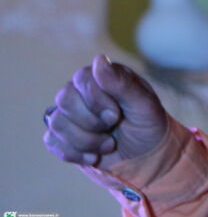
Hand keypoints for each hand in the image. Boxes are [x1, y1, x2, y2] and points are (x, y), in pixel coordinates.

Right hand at [43, 54, 168, 170]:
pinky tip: (95, 156)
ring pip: (57, 122)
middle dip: (92, 121)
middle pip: (65, 99)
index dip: (96, 101)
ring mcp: (70, 114)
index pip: (82, 78)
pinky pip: (51, 141)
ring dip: (87, 140)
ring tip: (109, 144)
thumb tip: (98, 59)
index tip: (117, 115)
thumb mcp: (144, 105)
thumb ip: (122, 83)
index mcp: (103, 77)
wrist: (146, 156)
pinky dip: (76, 153)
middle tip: (113, 126)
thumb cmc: (148, 125)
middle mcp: (82, 92)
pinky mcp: (62, 136)